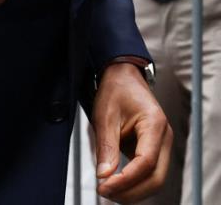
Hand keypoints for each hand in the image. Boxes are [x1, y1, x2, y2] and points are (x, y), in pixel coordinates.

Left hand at [93, 63, 171, 202]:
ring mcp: (162, 144)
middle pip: (156, 178)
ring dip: (133, 191)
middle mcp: (164, 137)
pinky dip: (134, 183)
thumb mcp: (105, 115)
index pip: (146, 162)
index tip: (104, 186)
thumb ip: (106, 146)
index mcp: (154, 124)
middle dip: (131, 192)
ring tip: (107, 190)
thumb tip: (104, 176)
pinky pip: (149, 173)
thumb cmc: (116, 90)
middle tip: (104, 192)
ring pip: (155, 179)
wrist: (123, 76)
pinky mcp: (155, 150)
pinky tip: (115, 183)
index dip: (126, 179)